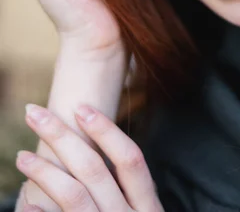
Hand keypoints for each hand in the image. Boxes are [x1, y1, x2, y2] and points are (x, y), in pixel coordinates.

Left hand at [16, 103, 162, 211]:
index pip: (131, 159)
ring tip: (22, 155)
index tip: (81, 107)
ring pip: (74, 195)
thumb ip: (127, 194)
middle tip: (35, 113)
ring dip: (44, 170)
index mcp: (149, 210)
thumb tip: (93, 157)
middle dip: (62, 136)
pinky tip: (25, 204)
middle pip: (95, 169)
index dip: (107, 131)